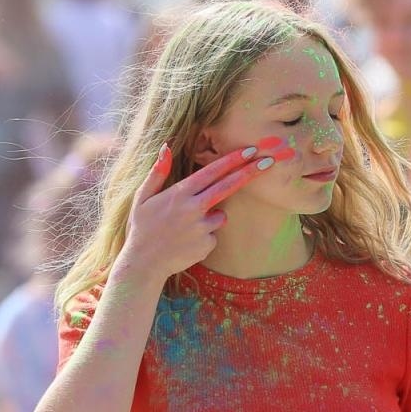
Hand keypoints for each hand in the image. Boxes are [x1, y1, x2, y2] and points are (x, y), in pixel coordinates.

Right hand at [113, 138, 292, 282]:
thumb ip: (157, 173)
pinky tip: (188, 241)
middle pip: (229, 186)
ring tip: (186, 228)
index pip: (212, 172)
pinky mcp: (208, 244)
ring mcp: (203, 227)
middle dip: (249, 172)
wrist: (144, 264)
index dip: (232, 160)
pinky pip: (214, 234)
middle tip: (268, 161)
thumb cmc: (142, 228)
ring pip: (221, 215)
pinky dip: (205, 236)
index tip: (250, 150)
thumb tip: (166, 147)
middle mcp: (194, 208)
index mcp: (179, 194)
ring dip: (211, 217)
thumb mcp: (143, 198)